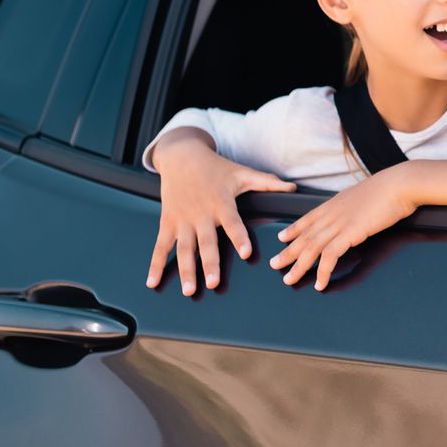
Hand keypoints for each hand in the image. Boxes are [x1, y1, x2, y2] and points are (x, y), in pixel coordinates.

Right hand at [148, 133, 296, 293]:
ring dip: (185, 270)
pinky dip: (155, 264)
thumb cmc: (215, 167)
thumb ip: (267, 183)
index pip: (233, 223)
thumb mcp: (242, 173)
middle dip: (210, 263)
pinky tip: (152, 282)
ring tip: (189, 290)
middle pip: (206, 242)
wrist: (181, 156)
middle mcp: (200, 214)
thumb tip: (293, 189)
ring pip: (183, 249)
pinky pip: (160, 246)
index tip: (246, 253)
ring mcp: (182, 220)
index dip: (239, 237)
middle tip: (214, 283)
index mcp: (221, 203)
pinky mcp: (167, 222)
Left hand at [269, 168, 417, 290]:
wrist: (399, 184)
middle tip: (275, 264)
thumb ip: (354, 204)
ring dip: (298, 266)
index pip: (307, 218)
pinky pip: (330, 256)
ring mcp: (339, 223)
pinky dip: (323, 271)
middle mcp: (332, 213)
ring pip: (311, 248)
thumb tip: (355, 209)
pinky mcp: (350, 233)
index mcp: (335, 203)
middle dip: (288, 252)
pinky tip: (320, 283)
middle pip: (304, 236)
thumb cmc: (389, 188)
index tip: (282, 238)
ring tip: (289, 279)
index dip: (293, 229)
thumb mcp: (365, 194)